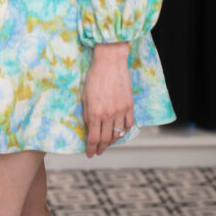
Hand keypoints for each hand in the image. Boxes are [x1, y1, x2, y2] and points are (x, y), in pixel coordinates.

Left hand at [81, 42, 133, 157]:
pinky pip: (129, 125)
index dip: (91, 148)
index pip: (93, 138)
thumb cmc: (95, 76)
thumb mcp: (85, 95)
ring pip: (118, 134)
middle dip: (101, 148)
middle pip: (106, 139)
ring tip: (107, 143)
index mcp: (95, 112)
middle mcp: (109, 114)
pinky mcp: (129, 106)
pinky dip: (124, 132)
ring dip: (112, 142)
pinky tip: (120, 132)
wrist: (110, 61)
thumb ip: (87, 113)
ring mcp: (121, 111)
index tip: (89, 153)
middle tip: (98, 151)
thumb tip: (89, 127)